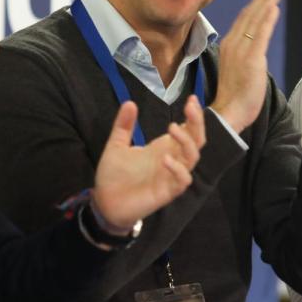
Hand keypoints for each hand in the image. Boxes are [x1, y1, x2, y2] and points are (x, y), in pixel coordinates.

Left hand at [92, 96, 204, 231]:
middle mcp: (172, 159)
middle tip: (190, 107)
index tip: (191, 98)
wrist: (104, 203)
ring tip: (172, 128)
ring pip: (193, 158)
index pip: (187, 129)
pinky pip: (182, 181)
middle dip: (197, 123)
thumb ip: (124, 126)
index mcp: (163, 147)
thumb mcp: (116, 145)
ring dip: (187, 142)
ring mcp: (170, 176)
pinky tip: (165, 159)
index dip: (194, 115)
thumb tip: (129, 102)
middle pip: (196, 140)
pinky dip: (178, 170)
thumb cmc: (114, 175)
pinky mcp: (167, 192)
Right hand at [211, 0, 283, 132]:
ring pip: (255, 20)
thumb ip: (245, 53)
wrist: (228, 114)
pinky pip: (260, 36)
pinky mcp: (250, 61)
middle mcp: (233, 44)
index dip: (257, 1)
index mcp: (230, 44)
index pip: (245, 18)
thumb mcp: (238, 68)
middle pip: (250, 13)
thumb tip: (254, 46)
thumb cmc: (235, 95)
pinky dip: (266, 20)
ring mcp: (240, 51)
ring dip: (267, 0)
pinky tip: (274, 8)